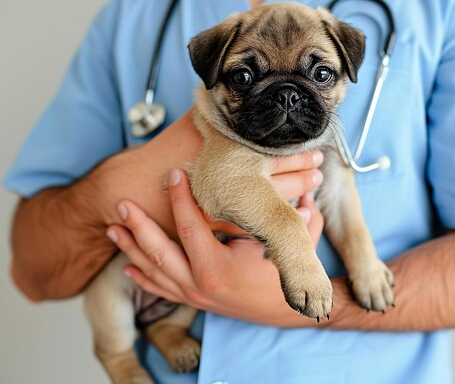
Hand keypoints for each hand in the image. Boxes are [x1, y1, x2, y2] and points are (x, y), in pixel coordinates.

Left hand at [107, 164, 325, 327]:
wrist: (284, 314)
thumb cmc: (285, 276)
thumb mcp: (294, 245)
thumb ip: (299, 216)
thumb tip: (307, 188)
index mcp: (219, 268)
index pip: (190, 227)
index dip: (180, 198)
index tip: (173, 174)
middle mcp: (200, 284)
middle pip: (158, 251)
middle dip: (138, 225)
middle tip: (121, 203)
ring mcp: (193, 295)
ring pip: (153, 271)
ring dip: (130, 248)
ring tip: (113, 227)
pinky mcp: (193, 300)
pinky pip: (160, 289)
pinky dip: (142, 276)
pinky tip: (128, 265)